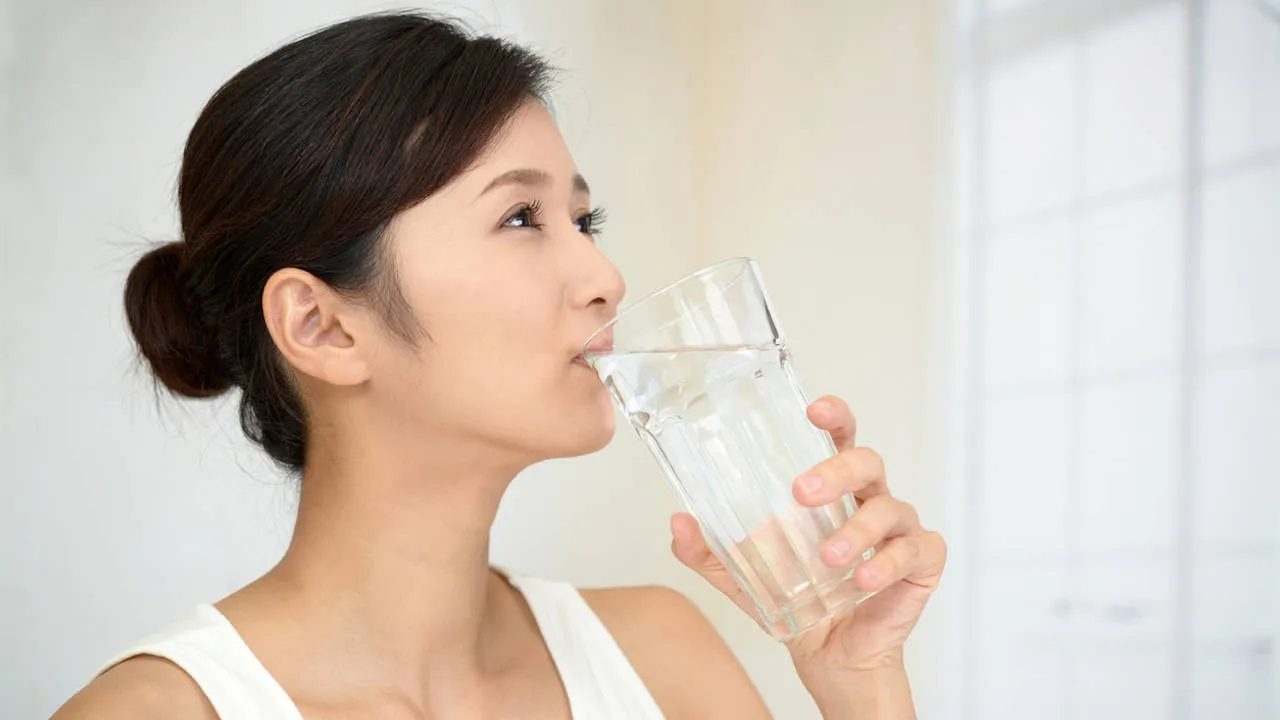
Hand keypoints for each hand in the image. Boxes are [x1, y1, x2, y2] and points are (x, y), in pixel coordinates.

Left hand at [669, 396, 945, 700]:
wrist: (832, 659)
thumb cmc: (799, 603)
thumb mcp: (744, 578)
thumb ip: (709, 551)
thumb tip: (677, 521)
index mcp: (835, 492)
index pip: (841, 439)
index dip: (835, 417)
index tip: (814, 410)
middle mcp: (871, 501)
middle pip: (867, 462)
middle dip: (836, 470)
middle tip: (800, 492)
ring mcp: (900, 530)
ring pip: (889, 508)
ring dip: (855, 531)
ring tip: (828, 558)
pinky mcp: (922, 563)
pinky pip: (914, 551)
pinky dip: (888, 563)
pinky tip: (863, 580)